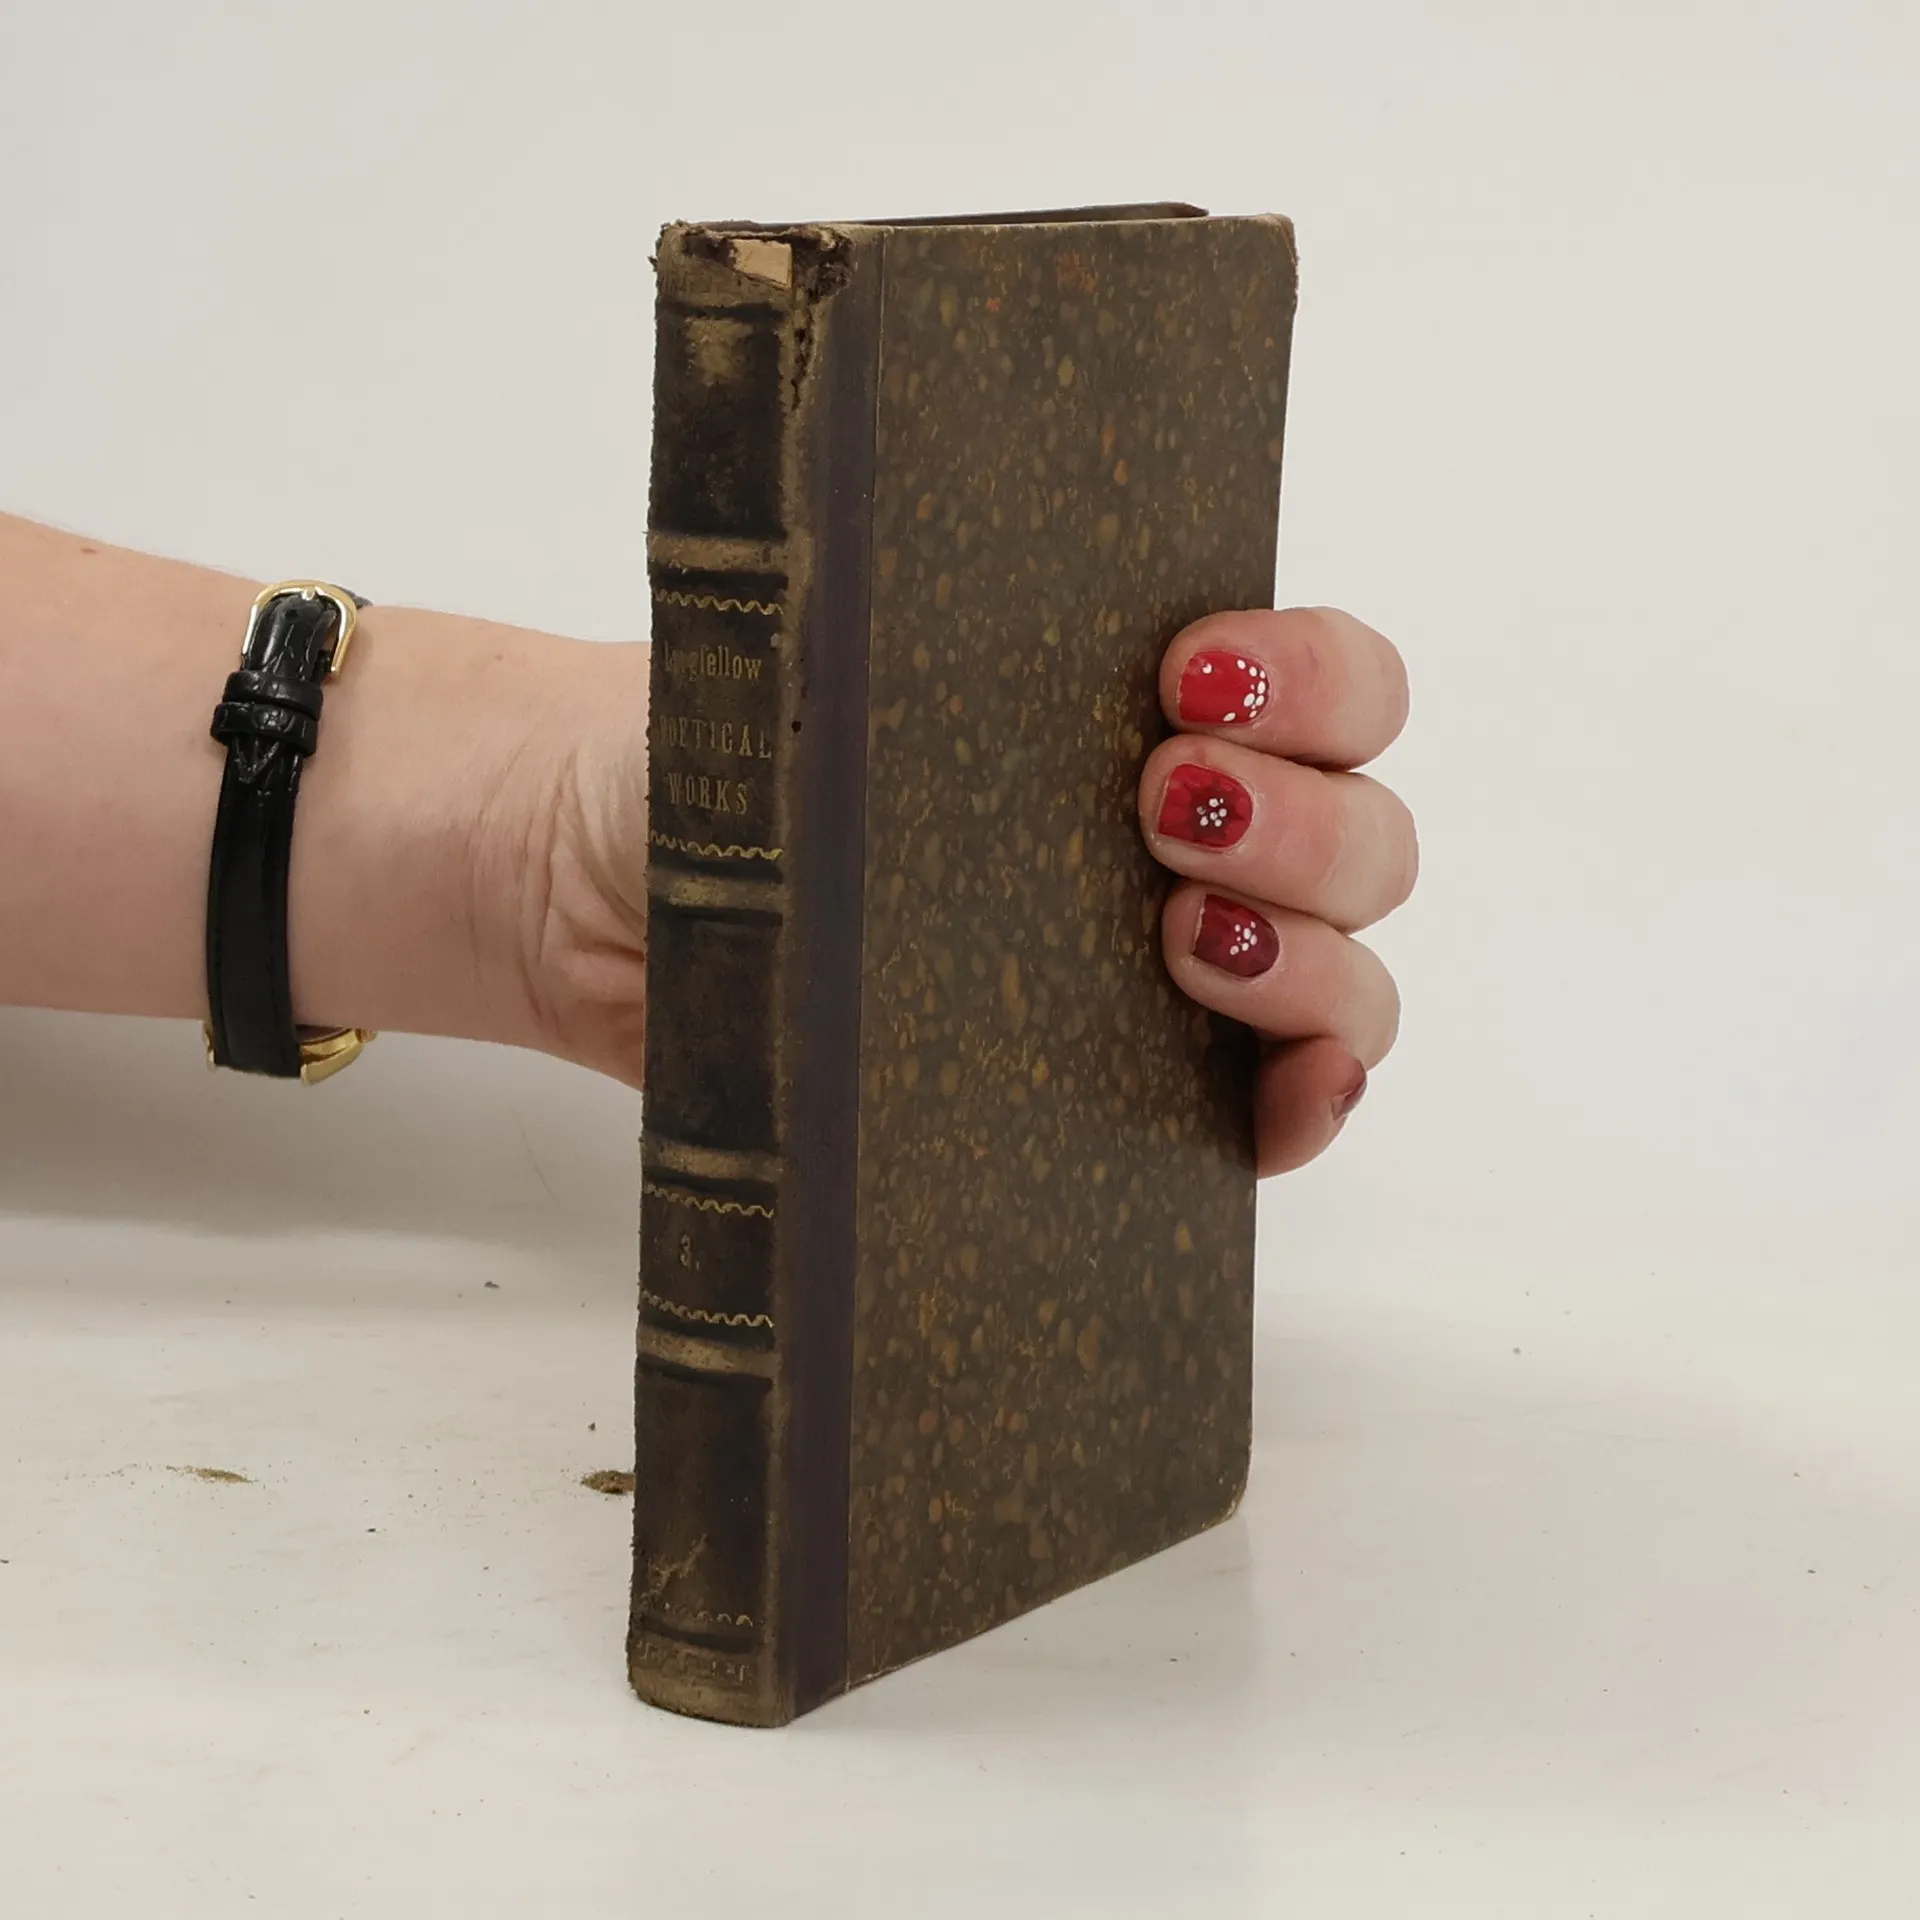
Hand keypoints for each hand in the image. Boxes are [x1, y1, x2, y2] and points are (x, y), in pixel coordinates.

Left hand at [536, 608, 1415, 1186]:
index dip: (1311, 678)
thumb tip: (1038, 745)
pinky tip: (1288, 1091)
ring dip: (1308, 960)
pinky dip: (1309, 1097)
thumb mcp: (817, 682)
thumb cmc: (712, 759)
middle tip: (1163, 812)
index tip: (1192, 684)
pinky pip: (1275, 1101)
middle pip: (1363, 833)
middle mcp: (1178, 834)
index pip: (1332, 681)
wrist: (595, 892)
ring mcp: (1158, 968)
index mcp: (1135, 704)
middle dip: (1300, 824)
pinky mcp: (1124, 1090)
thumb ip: (935, 682)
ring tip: (1179, 945)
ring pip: (1343, 967)